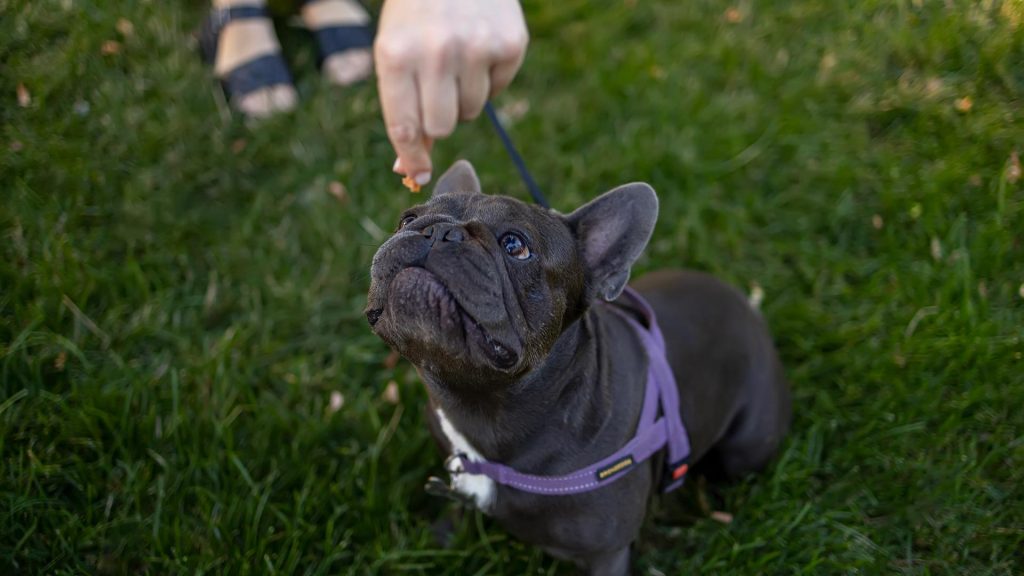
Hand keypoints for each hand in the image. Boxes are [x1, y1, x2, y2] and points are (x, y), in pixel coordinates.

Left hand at [374, 0, 527, 185]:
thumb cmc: (416, 16)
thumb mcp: (395, 52)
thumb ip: (400, 107)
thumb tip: (408, 169)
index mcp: (396, 55)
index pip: (405, 126)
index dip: (413, 158)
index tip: (418, 174)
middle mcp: (436, 52)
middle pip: (442, 127)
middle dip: (439, 119)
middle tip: (436, 90)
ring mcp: (476, 47)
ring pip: (472, 111)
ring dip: (463, 96)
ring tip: (456, 58)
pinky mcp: (510, 44)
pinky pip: (498, 89)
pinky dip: (488, 77)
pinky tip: (478, 46)